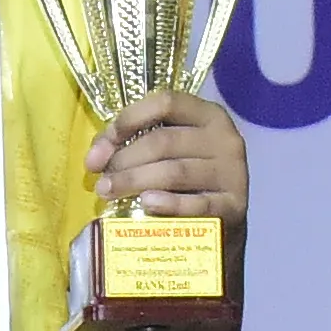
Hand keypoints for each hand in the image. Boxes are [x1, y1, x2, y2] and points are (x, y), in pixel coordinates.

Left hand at [92, 85, 248, 227]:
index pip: (166, 102)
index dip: (129, 119)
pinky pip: (196, 204)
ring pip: (174, 171)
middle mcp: (224, 139)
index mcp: (207, 115)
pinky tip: (146, 204)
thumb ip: (130, 145)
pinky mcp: (234, 207)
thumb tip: (95, 158)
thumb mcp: (164, 155)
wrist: (221, 228)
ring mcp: (232, 173)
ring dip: (134, 181)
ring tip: (108, 192)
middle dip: (124, 159)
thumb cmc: (185, 185)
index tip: (103, 146)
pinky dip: (168, 203)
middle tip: (102, 180)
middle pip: (164, 141)